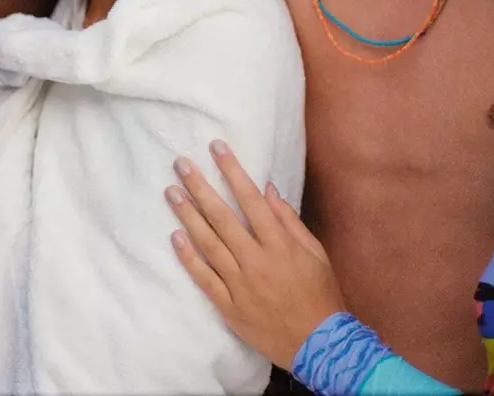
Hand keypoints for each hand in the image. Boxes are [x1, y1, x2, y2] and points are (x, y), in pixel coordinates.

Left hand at [166, 139, 345, 369]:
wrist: (319, 345)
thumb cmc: (321, 294)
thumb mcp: (315, 252)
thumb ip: (289, 221)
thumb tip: (267, 190)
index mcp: (280, 245)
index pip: (250, 199)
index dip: (233, 171)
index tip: (217, 148)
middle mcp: (257, 261)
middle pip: (222, 217)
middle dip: (200, 187)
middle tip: (181, 164)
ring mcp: (240, 285)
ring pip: (208, 244)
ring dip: (187, 215)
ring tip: (171, 192)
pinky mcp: (229, 307)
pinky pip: (204, 278)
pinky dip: (189, 257)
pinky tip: (176, 236)